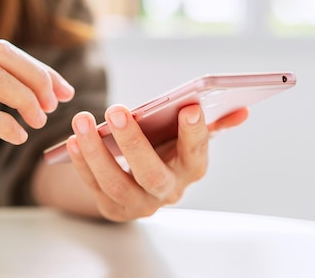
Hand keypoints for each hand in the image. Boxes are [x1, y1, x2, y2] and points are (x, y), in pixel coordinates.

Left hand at [65, 104, 248, 221]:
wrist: (139, 180)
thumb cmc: (166, 149)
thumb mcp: (187, 137)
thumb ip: (211, 124)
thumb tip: (242, 111)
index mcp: (191, 169)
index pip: (196, 153)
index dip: (195, 132)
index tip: (190, 106)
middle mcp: (169, 191)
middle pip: (152, 173)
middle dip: (134, 142)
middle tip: (117, 109)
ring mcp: (140, 204)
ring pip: (117, 183)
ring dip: (97, 151)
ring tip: (82, 120)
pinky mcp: (113, 208)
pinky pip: (94, 187)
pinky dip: (82, 164)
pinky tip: (72, 139)